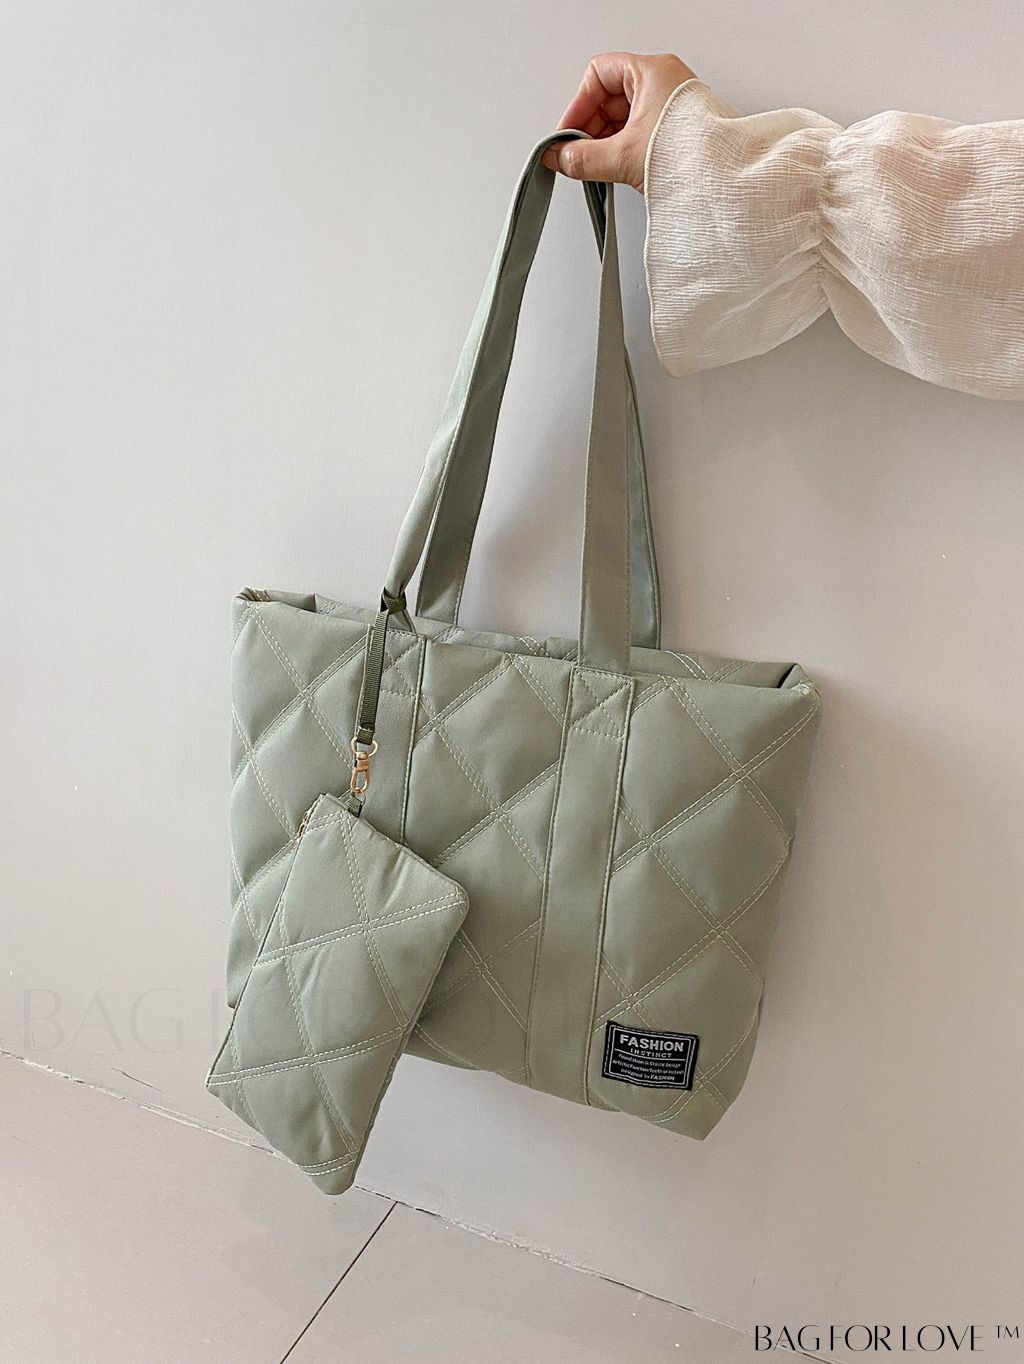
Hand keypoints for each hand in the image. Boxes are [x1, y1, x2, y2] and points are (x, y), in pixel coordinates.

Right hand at [542, 52, 695, 191]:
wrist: (726, 181)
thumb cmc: (690, 155)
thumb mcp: (623, 155)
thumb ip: (582, 158)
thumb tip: (559, 159)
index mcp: (651, 72)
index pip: (598, 75)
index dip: (578, 105)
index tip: (569, 134)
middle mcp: (663, 82)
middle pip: (609, 97)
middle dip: (591, 128)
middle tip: (579, 156)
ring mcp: (671, 106)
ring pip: (623, 117)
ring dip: (606, 142)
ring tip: (600, 166)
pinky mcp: (676, 129)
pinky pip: (639, 132)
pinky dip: (623, 148)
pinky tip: (617, 168)